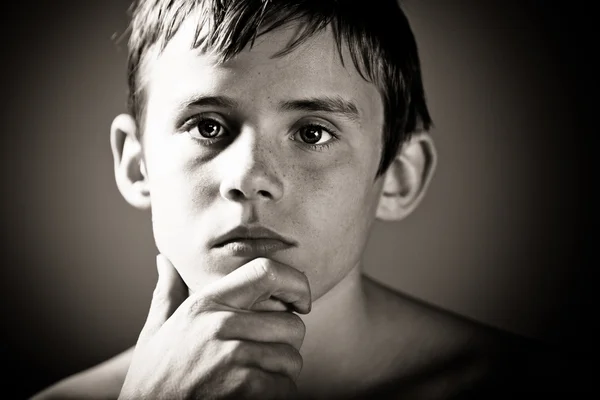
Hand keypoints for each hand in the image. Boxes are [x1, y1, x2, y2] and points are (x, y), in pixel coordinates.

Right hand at [118, 255, 310, 399]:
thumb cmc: (155, 376)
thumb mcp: (156, 330)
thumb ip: (167, 292)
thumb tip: (165, 261)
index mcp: (206, 303)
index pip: (266, 272)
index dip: (296, 283)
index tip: (301, 302)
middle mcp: (222, 324)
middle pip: (292, 324)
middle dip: (287, 343)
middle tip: (265, 355)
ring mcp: (233, 356)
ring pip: (292, 359)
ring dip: (282, 373)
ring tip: (255, 378)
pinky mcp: (244, 387)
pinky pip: (285, 387)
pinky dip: (276, 395)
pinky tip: (252, 396)